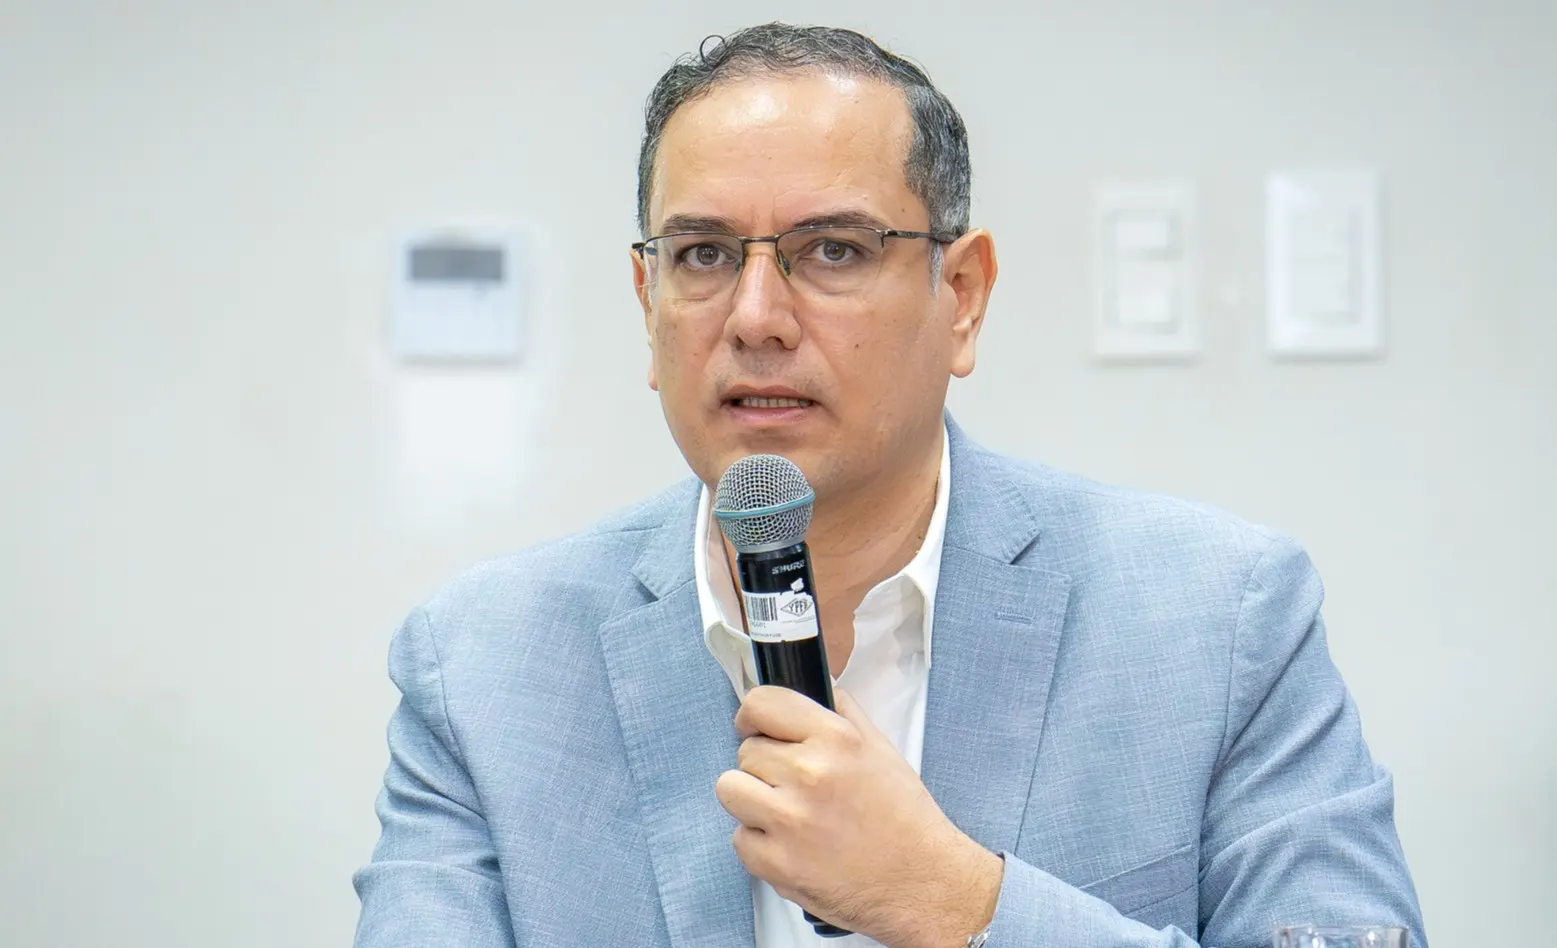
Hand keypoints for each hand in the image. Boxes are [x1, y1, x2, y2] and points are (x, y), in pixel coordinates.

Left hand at [715, 685, 1002, 947]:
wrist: (921, 882)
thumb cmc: (904, 818)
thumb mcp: (880, 749)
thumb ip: (843, 714)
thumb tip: (816, 689)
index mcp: (835, 738)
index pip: (761, 703)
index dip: (752, 716)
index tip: (753, 727)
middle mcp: (809, 773)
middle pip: (746, 751)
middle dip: (764, 767)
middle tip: (794, 786)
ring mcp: (789, 820)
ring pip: (730, 790)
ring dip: (752, 801)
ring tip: (786, 814)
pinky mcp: (776, 863)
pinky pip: (739, 838)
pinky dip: (760, 845)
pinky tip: (792, 847)